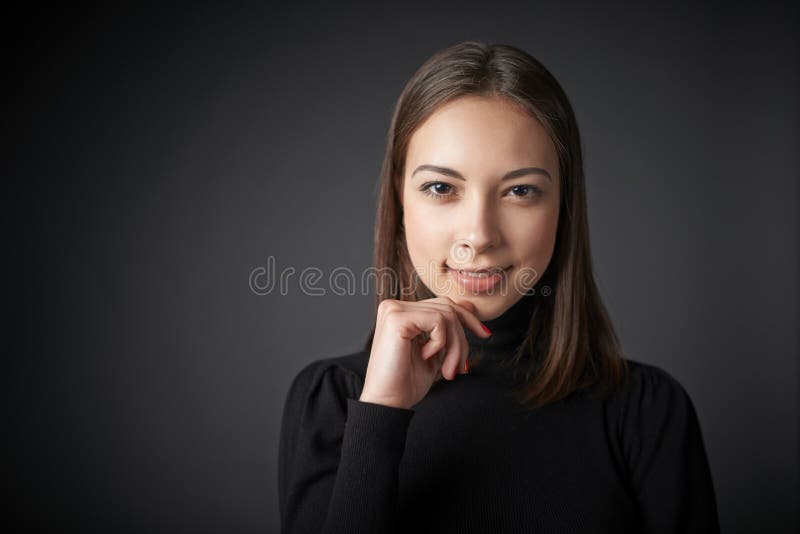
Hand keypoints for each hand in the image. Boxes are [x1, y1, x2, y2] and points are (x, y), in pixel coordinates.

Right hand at [359, 296, 489, 408]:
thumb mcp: (436, 350)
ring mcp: (394, 310)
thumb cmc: (407, 382)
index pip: (443, 304)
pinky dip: (441, 342)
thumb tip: (468, 305)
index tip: (484, 335)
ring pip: (446, 315)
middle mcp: (394, 306)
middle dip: (462, 338)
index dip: (467, 318)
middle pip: (447, 308)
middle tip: (461, 367)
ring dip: (455, 346)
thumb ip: (447, 329)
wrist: (388, 403)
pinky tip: (427, 357)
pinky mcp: (397, 319)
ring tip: (448, 370)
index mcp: (401, 312)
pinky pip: (437, 321)